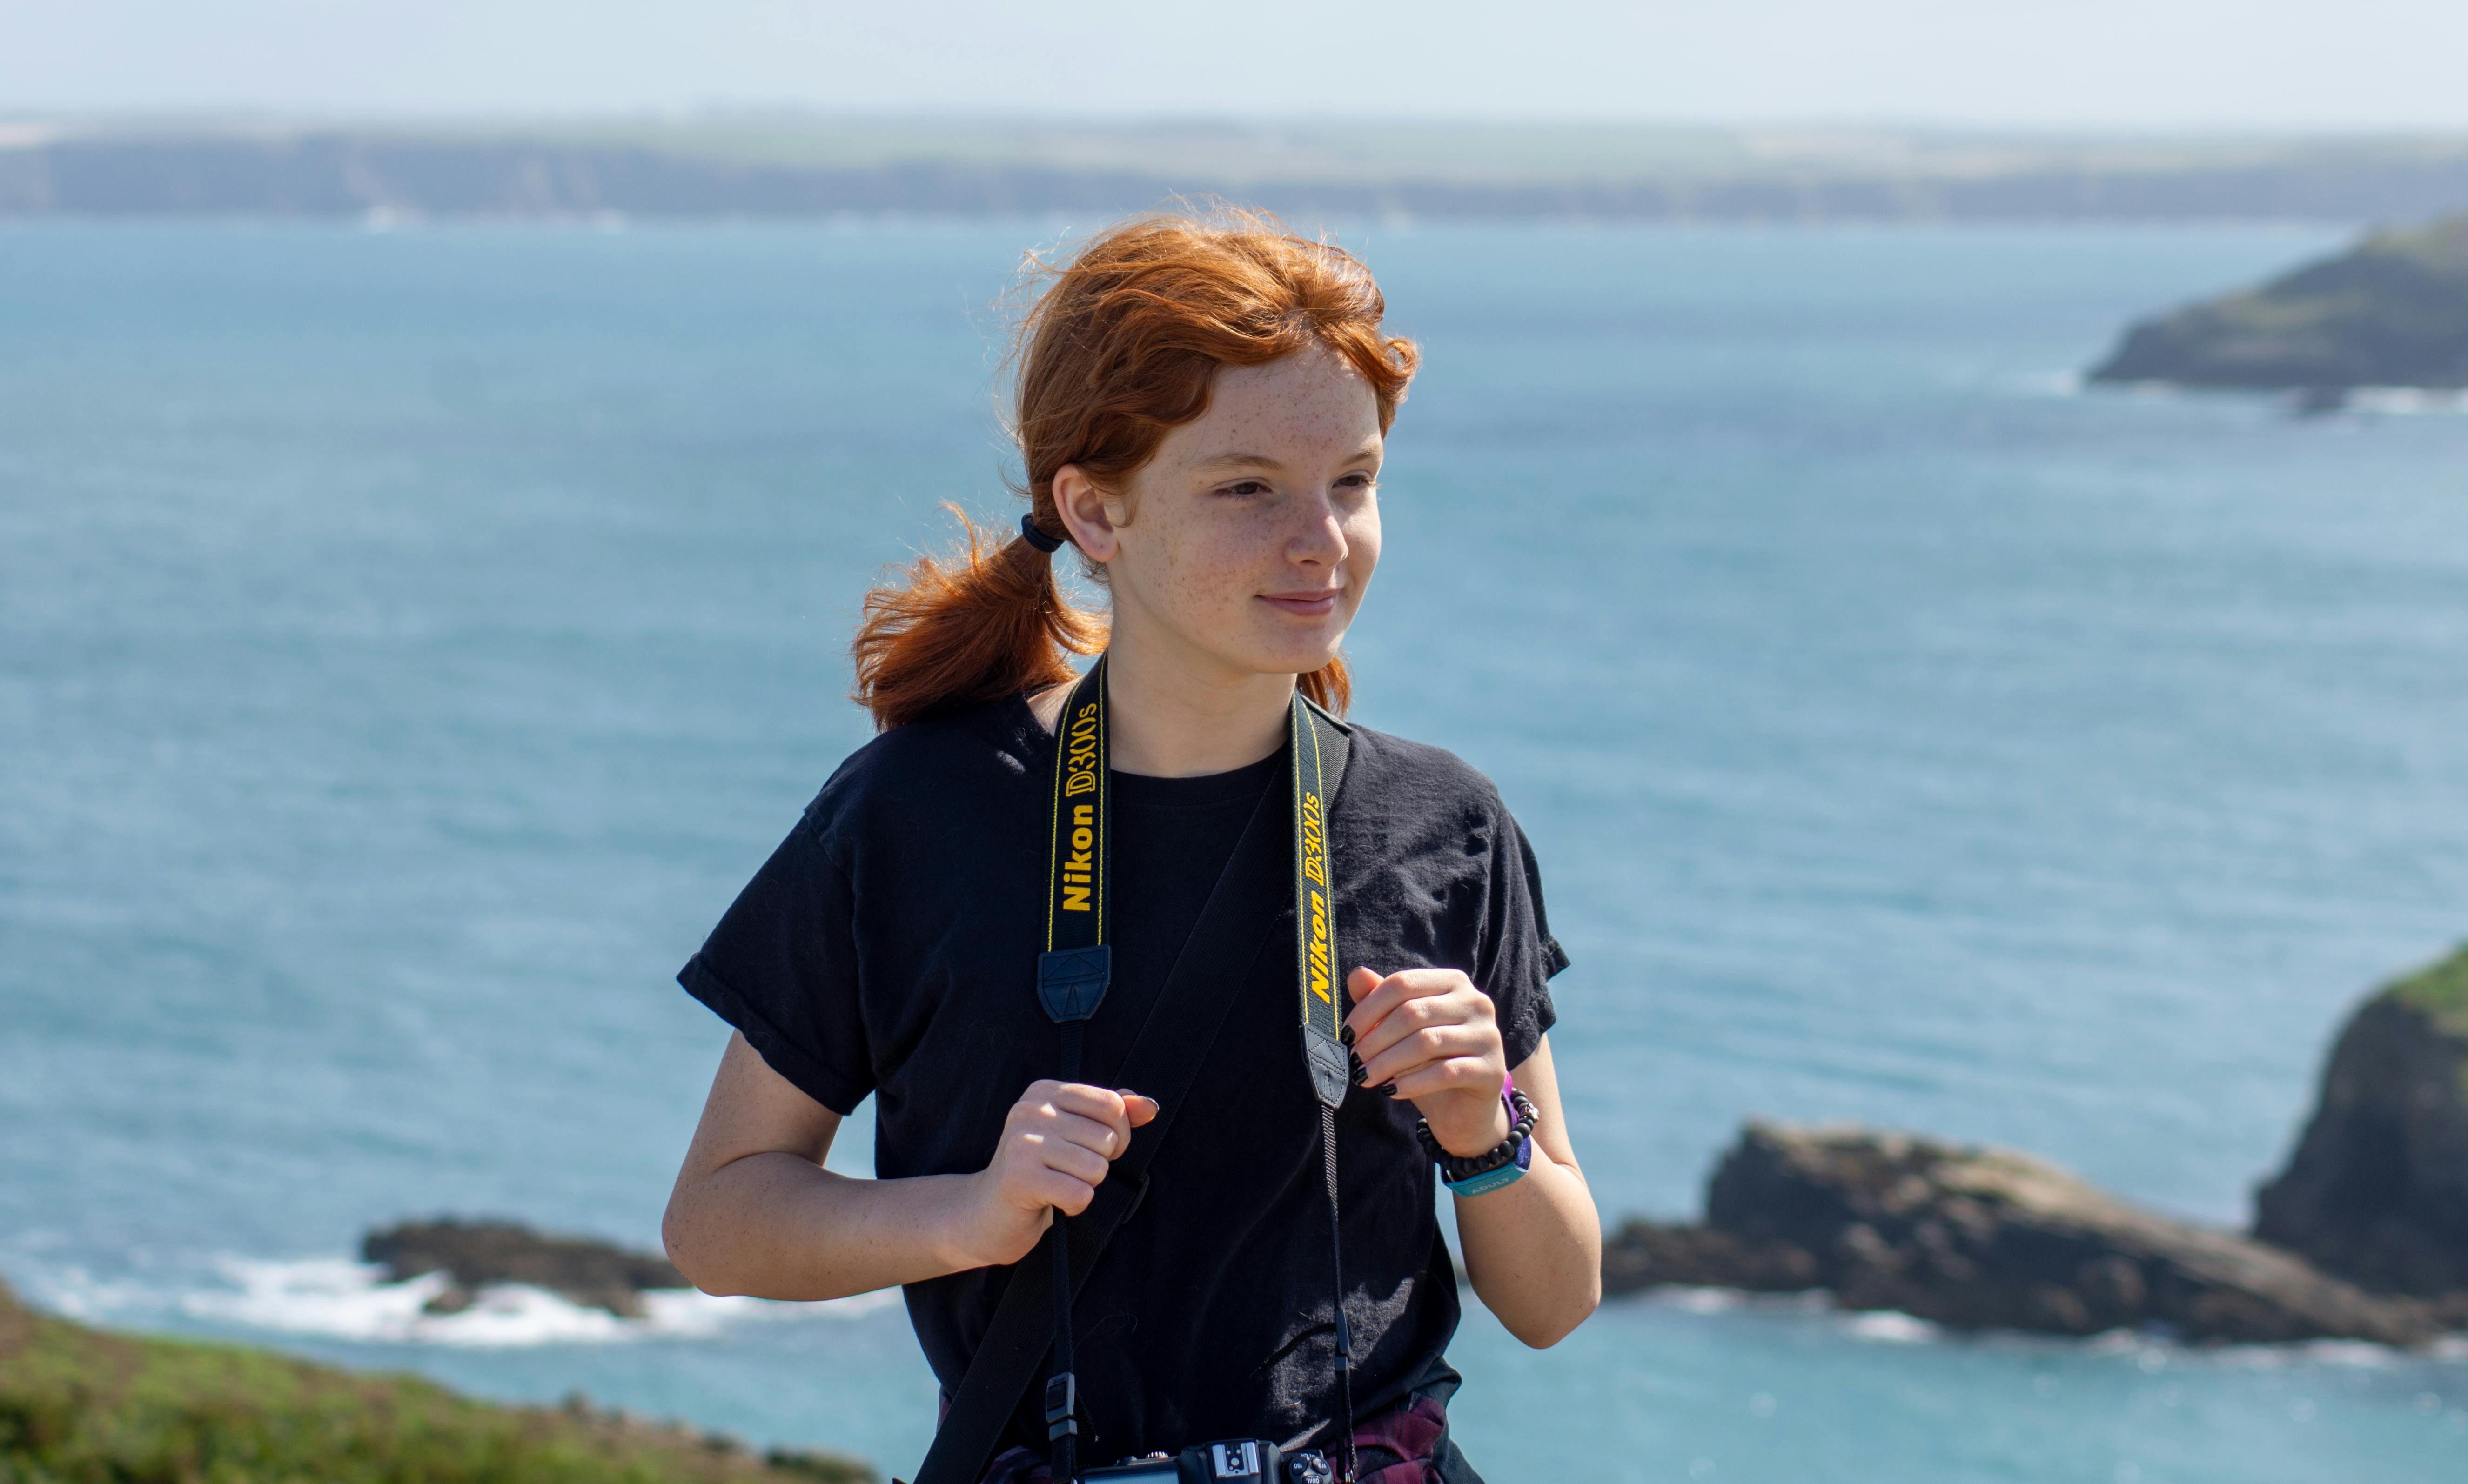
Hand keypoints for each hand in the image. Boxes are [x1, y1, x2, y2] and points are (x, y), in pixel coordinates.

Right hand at [954, 1081, 1157, 1268]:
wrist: (988, 1213)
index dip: (1118, 1135)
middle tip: (1067, 1171)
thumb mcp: (1076, 1135)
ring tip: (1057, 1184)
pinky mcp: (1019, 1178)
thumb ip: (1113, 1117)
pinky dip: (1074, 1205)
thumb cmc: (1040, 1171)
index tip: (1092, 1149)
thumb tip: (1150, 1107)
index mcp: (1045, 1091)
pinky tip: (1052, 1201)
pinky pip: (1080, 1193)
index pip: (1112, 1105)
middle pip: (1106, 1138)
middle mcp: (1030, 1110)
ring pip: (1096, 1168)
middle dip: (1098, 1164)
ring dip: (1084, 1186)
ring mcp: (1022, 1142)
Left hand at [1344, 967, 1509, 1158]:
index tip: (1346, 1034)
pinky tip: (1391, 1091)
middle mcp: (1476, 1003)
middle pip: (1413, 1012)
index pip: (1403, 983)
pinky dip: (1412, 1082)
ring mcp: (1488, 1036)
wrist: (1462, 1110)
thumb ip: (1381, 1002)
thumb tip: (1356, 975)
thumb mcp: (1401, 1032)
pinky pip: (1445, 1072)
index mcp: (1454, 982)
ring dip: (1387, 1062)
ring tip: (1365, 1077)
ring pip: (1427, 1042)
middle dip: (1376, 1038)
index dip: (1369, 1008)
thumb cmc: (1427, 1063)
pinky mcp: (1492, 1071)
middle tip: (1354, 1060)